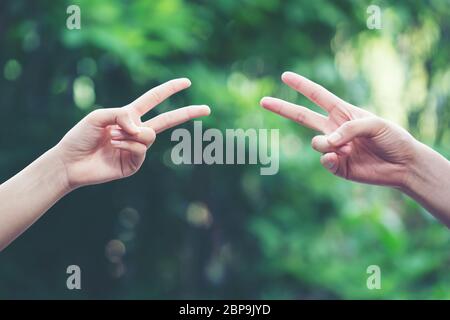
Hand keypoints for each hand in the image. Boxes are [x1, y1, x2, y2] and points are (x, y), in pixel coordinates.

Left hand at [56, 78, 209, 189]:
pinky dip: (127, 144)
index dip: (170, 90)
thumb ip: (123, 116)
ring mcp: (137, 149)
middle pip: (168, 120)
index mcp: (129, 116)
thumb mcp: (99, 116)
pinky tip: (113, 146)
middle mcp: (136, 131)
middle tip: (207, 108)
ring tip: (112, 137)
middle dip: (187, 113)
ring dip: (129, 134)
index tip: (187, 82)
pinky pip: (140, 150)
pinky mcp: (134, 164)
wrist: (70, 162)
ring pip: (149, 135)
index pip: (154, 100)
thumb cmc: (80, 136)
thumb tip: (142, 129)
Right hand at [261, 71, 419, 187]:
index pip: (317, 96)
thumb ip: (348, 128)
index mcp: (343, 112)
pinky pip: (324, 161)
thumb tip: (325, 143)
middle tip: (263, 101)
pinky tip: (345, 159)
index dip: (301, 85)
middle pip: (302, 117)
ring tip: (347, 149)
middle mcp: (334, 129)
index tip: (285, 76)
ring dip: (326, 144)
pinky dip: (331, 160)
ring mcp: (334, 148)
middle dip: (283, 108)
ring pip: (316, 143)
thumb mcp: (375, 124)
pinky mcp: (337, 167)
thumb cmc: (393, 138)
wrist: (403, 165)